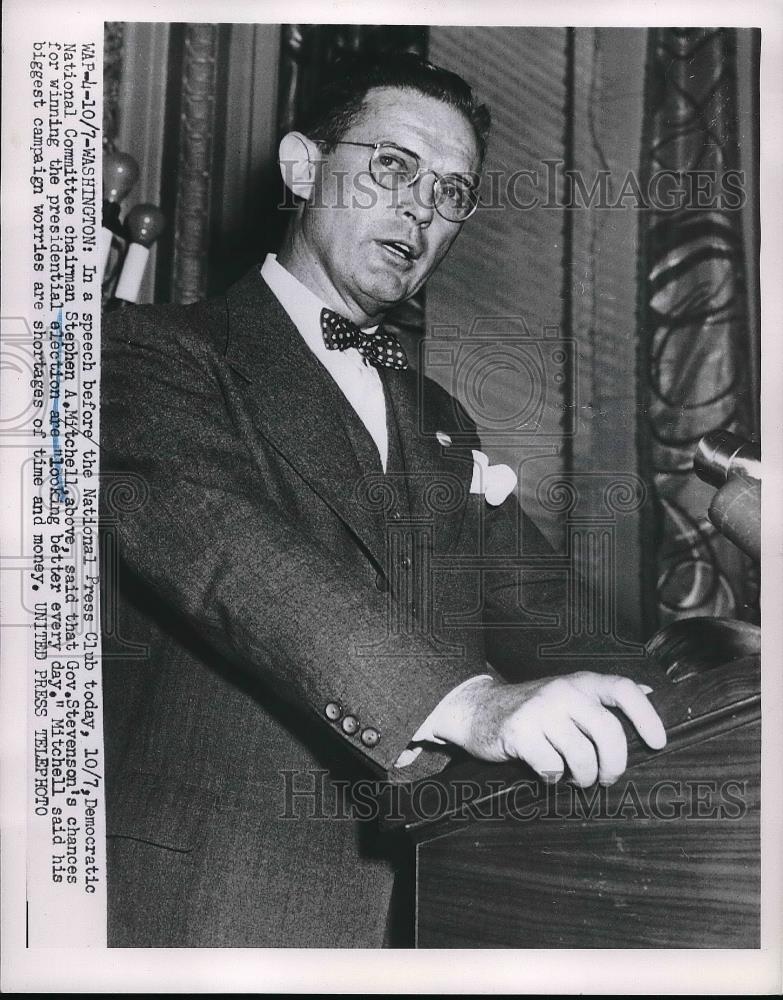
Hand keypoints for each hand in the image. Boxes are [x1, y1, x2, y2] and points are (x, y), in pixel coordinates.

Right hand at [430, 672, 666, 785]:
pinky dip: (553, 778)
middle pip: (608, 731)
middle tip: (607, 777)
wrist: (477, 709)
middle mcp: (562, 691)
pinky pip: (552, 767)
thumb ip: (603, 695)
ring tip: (575, 777)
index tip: (658, 742)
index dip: (646, 716)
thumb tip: (649, 694)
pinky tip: (547, 771)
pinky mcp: (520, 732)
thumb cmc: (532, 709)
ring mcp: (541, 710)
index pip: (622, 689)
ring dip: (583, 777)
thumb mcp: (568, 693)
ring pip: (582, 756)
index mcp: (579, 682)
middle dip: (614, 764)